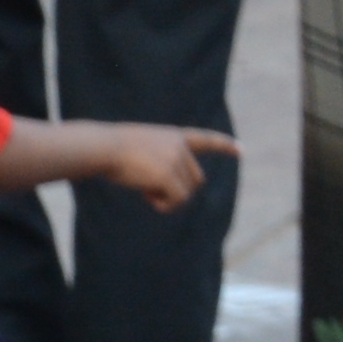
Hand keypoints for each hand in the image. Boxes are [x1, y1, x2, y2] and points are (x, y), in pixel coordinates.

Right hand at [103, 125, 240, 213]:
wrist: (102, 147)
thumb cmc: (111, 150)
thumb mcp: (139, 150)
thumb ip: (159, 163)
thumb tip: (169, 191)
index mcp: (172, 136)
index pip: (203, 139)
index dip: (223, 145)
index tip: (240, 150)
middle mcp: (179, 147)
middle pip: (196, 180)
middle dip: (179, 191)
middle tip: (152, 190)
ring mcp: (176, 160)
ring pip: (186, 194)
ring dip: (168, 199)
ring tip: (145, 189)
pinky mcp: (170, 176)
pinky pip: (176, 201)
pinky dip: (164, 205)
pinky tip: (148, 196)